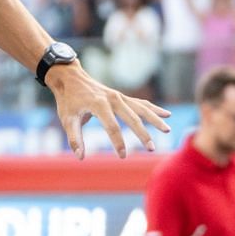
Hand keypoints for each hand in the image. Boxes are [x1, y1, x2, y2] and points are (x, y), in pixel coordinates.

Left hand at [45, 63, 169, 158]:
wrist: (70, 78)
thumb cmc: (68, 100)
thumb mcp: (67, 119)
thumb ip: (74, 138)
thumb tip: (81, 157)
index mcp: (99, 104)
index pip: (112, 127)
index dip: (118, 142)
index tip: (122, 156)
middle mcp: (113, 98)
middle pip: (132, 118)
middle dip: (143, 134)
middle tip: (151, 149)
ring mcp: (119, 96)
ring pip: (141, 108)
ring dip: (155, 120)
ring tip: (167, 130)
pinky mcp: (122, 97)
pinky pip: (141, 103)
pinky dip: (153, 109)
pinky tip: (166, 115)